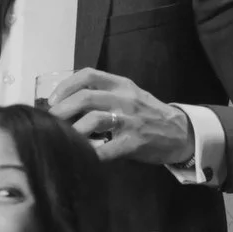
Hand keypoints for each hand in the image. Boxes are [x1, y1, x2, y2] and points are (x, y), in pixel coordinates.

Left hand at [46, 68, 193, 165]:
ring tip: (62, 138)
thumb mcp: (128, 96)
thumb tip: (64, 103)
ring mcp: (131, 120)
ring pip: (93, 120)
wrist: (182, 133)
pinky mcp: (135, 141)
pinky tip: (81, 156)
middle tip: (50, 122)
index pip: (88, 75)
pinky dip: (89, 153)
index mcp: (121, 85)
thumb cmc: (148, 115)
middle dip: (61, 110)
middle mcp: (125, 99)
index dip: (65, 86)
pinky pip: (106, 148)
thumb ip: (103, 95)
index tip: (52, 100)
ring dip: (72, 131)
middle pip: (85, 98)